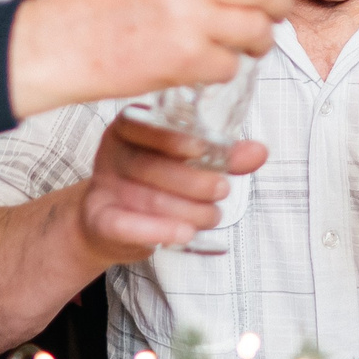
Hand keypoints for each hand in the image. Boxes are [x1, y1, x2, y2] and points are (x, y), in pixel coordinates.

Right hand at [9, 0, 296, 117]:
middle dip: (280, 5)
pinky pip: (231, 66)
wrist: (58, 45)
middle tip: (277, 14)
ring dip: (260, 41)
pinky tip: (211, 65)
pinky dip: (227, 68)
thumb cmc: (92, 3)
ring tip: (249, 44)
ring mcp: (188, 24)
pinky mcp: (184, 63)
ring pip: (255, 32)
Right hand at [77, 115, 267, 259]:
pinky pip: (126, 225)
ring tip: (212, 216)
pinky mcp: (98, 219)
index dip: (172, 138)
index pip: (146, 126)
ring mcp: (104, 187)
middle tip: (222, 190)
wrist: (108, 224)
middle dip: (194, 182)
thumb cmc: (154, 185)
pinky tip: (184, 233)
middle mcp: (114, 153)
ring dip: (188, 211)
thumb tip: (259, 151)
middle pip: (152, 166)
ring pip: (148, 198)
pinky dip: (157, 229)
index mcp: (131, 127)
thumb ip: (221, 156)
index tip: (201, 148)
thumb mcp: (187, 163)